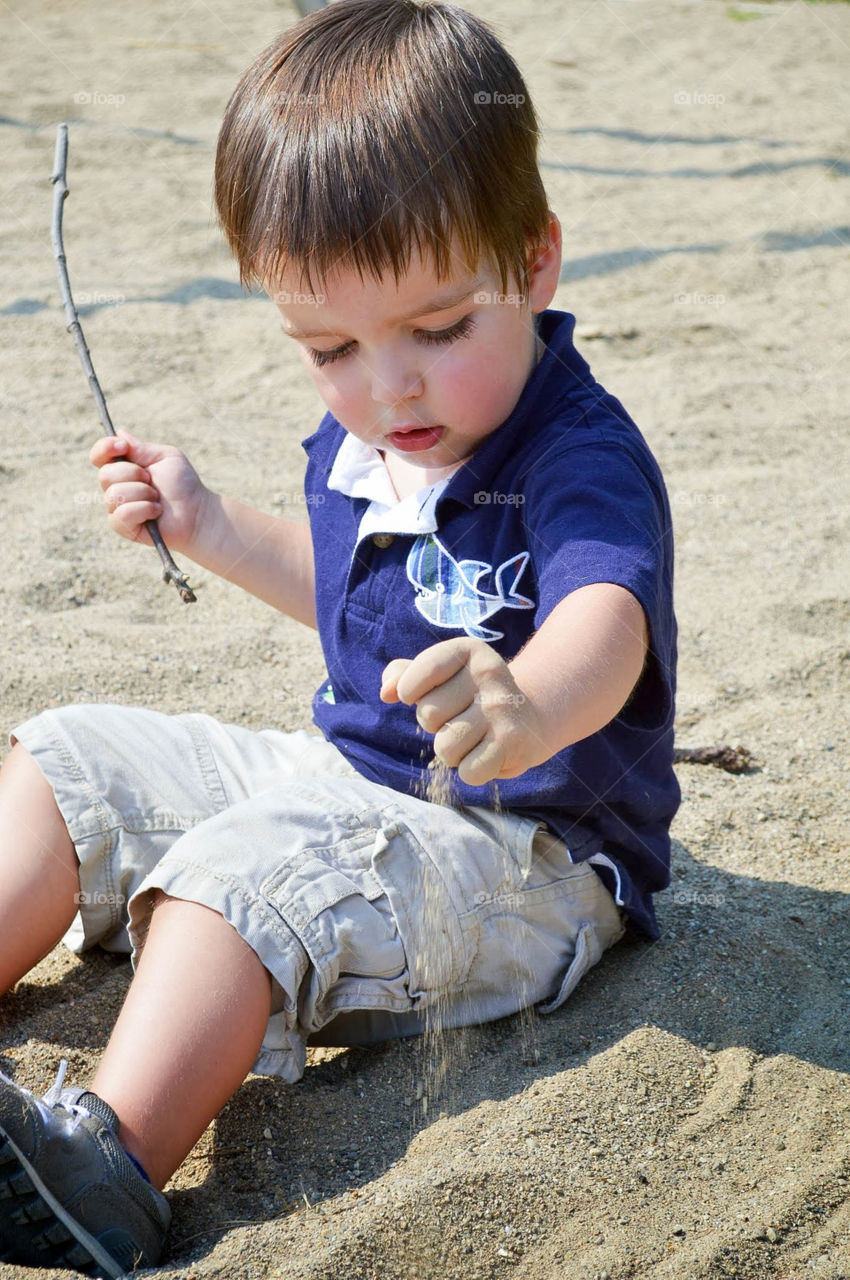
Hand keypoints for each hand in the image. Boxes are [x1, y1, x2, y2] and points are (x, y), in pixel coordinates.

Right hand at [89, 430, 210, 554]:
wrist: (197, 512)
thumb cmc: (184, 484)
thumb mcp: (166, 457)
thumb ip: (142, 448)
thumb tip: (119, 433)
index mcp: (124, 467)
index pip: (99, 456)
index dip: (104, 448)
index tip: (122, 447)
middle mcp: (116, 486)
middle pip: (105, 474)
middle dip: (133, 474)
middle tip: (152, 479)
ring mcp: (117, 507)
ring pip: (114, 494)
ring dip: (142, 493)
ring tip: (157, 499)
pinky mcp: (123, 526)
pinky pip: (122, 514)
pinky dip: (144, 509)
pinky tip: (156, 511)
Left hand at [380, 637, 548, 785]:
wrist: (530, 718)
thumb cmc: (471, 697)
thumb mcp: (441, 675)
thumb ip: (404, 675)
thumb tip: (386, 692)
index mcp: (468, 651)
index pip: (415, 677)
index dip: (408, 692)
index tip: (422, 693)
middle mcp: (489, 673)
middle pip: (428, 715)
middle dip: (435, 725)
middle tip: (459, 719)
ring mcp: (502, 708)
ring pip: (445, 747)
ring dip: (452, 752)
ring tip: (473, 738)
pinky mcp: (512, 741)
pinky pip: (468, 771)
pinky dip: (472, 771)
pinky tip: (487, 754)